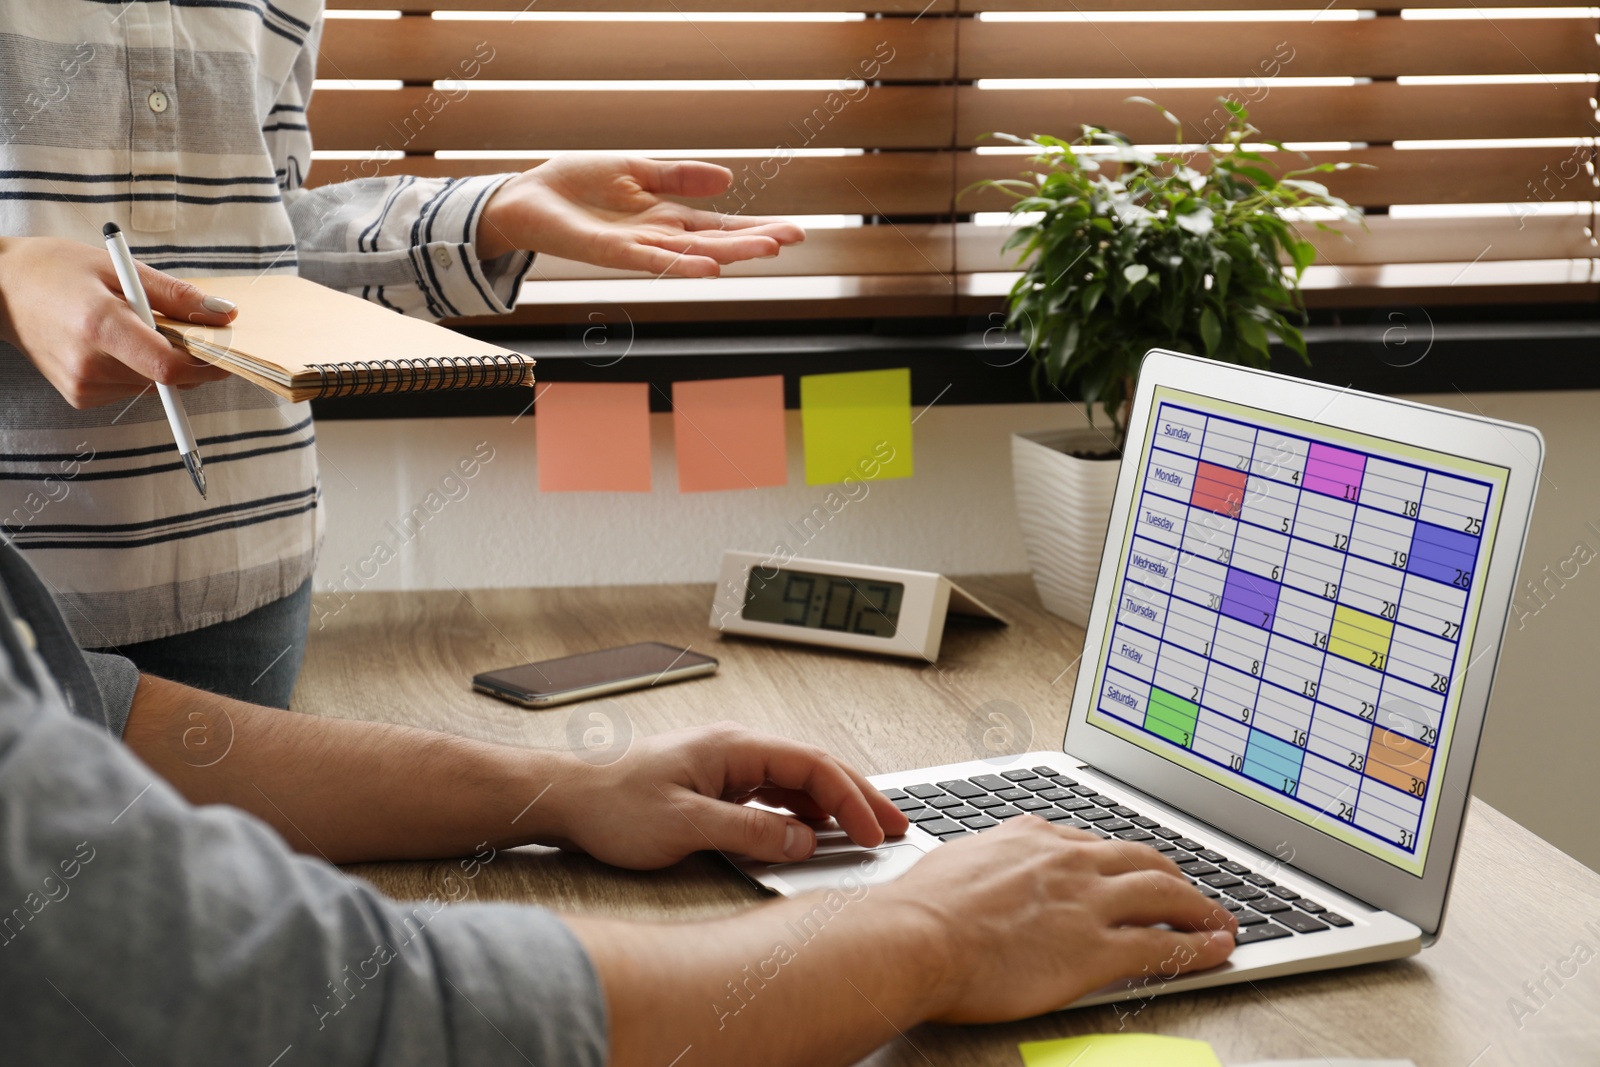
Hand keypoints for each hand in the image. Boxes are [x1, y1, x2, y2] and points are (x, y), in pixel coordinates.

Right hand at [0, 236, 236, 408]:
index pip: (170, 367)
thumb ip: (175, 295)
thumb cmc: (55, 270)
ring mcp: (82, 386)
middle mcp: (89, 364)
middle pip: (166, 378)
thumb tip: (224, 314)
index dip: (207, 364)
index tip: (224, 351)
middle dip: (186, 358)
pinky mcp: (80, 397)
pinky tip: (111, 345)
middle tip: (180, 327)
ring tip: (129, 327)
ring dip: (158, 362)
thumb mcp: (117, 269)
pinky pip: (130, 388)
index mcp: (101, 327)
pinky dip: (135, 369)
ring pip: (152, 385)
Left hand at [475, 155, 804, 276]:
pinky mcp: (611, 251)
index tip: (793, 231)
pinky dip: (683, 263)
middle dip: (755, 241)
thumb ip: (678, 176)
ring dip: (731, 253)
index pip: (720, 225)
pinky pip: (653, 259)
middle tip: (793, 240)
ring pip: (693, 252)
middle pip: (716, 241)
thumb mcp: (635, 168)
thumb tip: (728, 180)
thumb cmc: (575, 183)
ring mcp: (638, 246)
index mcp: (666, 217)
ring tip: (767, 250)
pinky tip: (710, 266)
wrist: (527, 197)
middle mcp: (658, 237)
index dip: (756, 228)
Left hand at [543, 722, 908, 869]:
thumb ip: (749, 833)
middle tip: (897, 826)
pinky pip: (775, 794)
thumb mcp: (685, 825)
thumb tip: (804, 841)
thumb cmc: (613, 804)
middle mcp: (736, 748)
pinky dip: (804, 812)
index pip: (811, 766)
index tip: (875, 831)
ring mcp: (727, 765)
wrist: (567, 798)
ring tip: (868, 831)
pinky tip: (817, 831)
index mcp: (734, 746)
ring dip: (835, 805)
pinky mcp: (717, 784)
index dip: (851, 798)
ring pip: (797, 780)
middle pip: (814, 767)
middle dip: (859, 796)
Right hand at [885, 816, 1236, 1021]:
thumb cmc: (920, 910)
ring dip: (1199, 907)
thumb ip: (984, 861)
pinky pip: (1162, 945)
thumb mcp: (956, 863)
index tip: (1129, 870)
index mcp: (1031, 838)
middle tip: (1189, 891)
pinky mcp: (1096, 949)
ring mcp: (1086, 903)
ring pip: (1164, 893)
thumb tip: (982, 868)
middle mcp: (1067, 861)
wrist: (916, 938)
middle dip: (1173, 874)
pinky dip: (1198, 947)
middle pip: (1141, 859)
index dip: (1119, 861)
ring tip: (1218, 920)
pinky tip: (1216, 950)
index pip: (1092, 844)